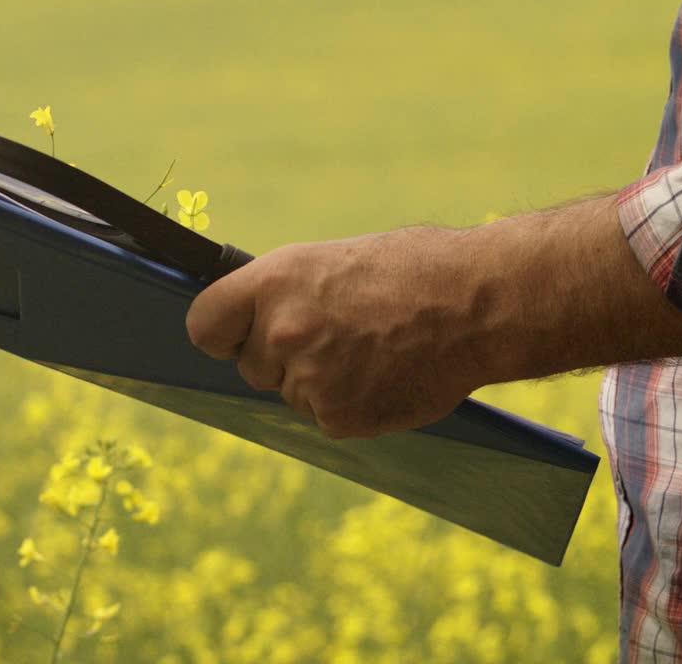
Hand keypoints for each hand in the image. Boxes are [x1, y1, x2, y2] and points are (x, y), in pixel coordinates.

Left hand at [186, 227, 484, 438]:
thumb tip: (249, 323)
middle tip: (333, 334)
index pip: (203, 326)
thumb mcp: (329, 261)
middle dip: (280, 357)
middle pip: (249, 365)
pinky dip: (348, 404)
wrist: (478, 303)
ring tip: (369, 349)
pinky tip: (383, 374)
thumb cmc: (411, 270)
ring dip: (318, 381)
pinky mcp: (338, 419)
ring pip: (289, 393)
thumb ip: (281, 294)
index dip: (222, 332)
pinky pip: (324, 418)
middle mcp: (282, 332)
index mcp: (274, 283)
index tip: (235, 334)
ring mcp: (309, 380)